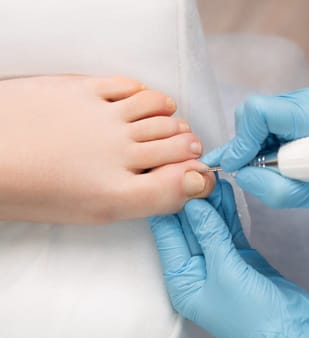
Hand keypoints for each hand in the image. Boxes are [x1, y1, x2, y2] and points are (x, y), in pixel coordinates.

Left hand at [0, 75, 214, 222]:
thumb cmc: (40, 190)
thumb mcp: (99, 210)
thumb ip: (150, 198)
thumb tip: (190, 181)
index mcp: (120, 191)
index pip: (183, 178)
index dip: (199, 175)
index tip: (199, 174)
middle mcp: (118, 152)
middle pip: (178, 142)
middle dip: (189, 145)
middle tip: (186, 147)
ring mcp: (102, 116)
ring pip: (161, 111)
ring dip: (172, 119)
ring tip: (167, 125)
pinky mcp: (84, 89)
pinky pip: (131, 86)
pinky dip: (145, 94)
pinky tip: (140, 104)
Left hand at [149, 179, 308, 337]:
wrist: (292, 332)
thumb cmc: (255, 320)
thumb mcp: (226, 272)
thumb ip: (210, 235)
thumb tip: (194, 205)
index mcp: (183, 281)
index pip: (168, 235)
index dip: (169, 205)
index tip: (171, 177)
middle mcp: (198, 271)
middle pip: (189, 227)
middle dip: (191, 198)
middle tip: (195, 170)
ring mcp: (221, 263)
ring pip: (211, 225)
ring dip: (211, 201)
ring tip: (210, 174)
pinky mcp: (241, 259)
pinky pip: (230, 230)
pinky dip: (228, 212)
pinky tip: (226, 193)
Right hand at [203, 88, 308, 214]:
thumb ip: (272, 187)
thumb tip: (241, 174)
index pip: (257, 111)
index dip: (241, 140)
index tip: (239, 166)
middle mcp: (305, 101)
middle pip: (253, 113)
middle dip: (246, 143)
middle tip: (255, 171)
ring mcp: (304, 103)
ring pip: (258, 119)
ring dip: (256, 146)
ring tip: (274, 169)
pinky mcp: (303, 111)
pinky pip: (270, 124)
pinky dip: (265, 144)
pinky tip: (279, 162)